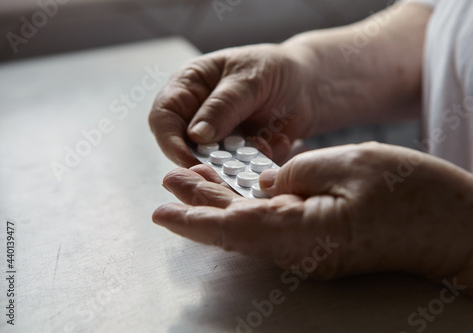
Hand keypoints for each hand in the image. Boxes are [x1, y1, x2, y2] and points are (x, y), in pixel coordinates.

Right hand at [148, 43, 318, 166]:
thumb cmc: (274, 69)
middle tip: (233, 167)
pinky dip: (260, 162)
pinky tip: (279, 141)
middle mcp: (198, 116)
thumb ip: (223, 106)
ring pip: (215, 165)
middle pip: (185, 148)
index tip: (191, 161)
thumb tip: (195, 136)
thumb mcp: (249, 79)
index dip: (171, 142)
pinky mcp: (239, 156)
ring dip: (240, 163)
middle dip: (209, 161)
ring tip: (266, 144)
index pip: (164, 118)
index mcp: (189, 88)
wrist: (308, 85)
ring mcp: (219, 139)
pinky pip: (242, 171)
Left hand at [153, 142, 472, 301]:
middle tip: (171, 185)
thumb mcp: (347, 164)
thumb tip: (266, 182)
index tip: (164, 211)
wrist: (453, 224)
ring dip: (221, 204)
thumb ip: (294, 173)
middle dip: (200, 207)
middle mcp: (301, 251)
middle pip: (236, 230)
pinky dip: (249, 207)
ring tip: (193, 181)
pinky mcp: (321, 242)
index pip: (234, 228)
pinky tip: (236, 191)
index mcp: (304, 234)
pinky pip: (274, 226)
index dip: (195, 218)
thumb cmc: (410, 193)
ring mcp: (311, 250)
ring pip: (251, 228)